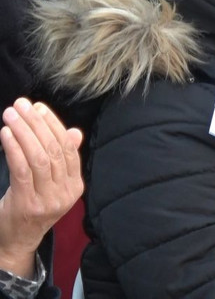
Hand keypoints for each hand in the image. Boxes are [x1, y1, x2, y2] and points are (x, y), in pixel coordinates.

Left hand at [0, 99, 83, 277]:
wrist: (17, 241)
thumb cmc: (32, 207)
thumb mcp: (51, 183)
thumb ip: (62, 159)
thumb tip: (74, 132)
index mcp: (76, 185)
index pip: (68, 148)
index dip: (54, 125)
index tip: (39, 108)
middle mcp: (66, 192)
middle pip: (53, 150)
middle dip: (37, 123)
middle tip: (22, 105)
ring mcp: (48, 199)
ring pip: (39, 157)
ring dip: (24, 132)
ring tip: (11, 114)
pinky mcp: (28, 203)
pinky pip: (22, 170)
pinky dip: (14, 148)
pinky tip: (6, 134)